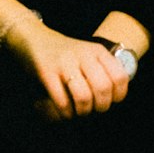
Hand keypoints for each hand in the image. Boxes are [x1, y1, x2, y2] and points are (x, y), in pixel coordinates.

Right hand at [3, 15, 132, 120]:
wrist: (34, 39)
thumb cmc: (64, 54)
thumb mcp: (87, 55)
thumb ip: (102, 71)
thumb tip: (113, 98)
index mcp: (97, 51)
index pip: (120, 77)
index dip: (118, 95)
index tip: (109, 101)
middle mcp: (83, 55)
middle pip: (103, 88)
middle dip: (100, 107)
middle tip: (93, 110)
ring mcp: (64, 63)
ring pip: (84, 97)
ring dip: (83, 111)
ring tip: (79, 112)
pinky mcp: (47, 72)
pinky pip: (62, 101)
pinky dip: (66, 113)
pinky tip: (65, 112)